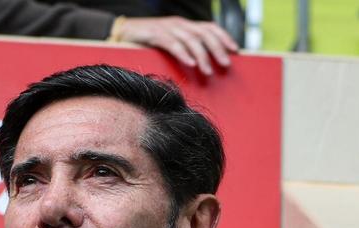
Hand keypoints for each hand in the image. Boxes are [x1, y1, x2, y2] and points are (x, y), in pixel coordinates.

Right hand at [117, 16, 237, 75]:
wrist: (122, 32)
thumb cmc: (147, 42)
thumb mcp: (170, 42)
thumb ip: (185, 48)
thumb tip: (203, 63)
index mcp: (185, 25)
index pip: (210, 28)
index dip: (224, 37)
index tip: (235, 50)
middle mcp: (179, 24)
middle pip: (204, 34)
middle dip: (217, 48)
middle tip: (226, 64)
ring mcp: (167, 28)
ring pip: (191, 40)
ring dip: (202, 56)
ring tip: (208, 71)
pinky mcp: (154, 34)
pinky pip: (172, 44)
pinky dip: (183, 54)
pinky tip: (190, 64)